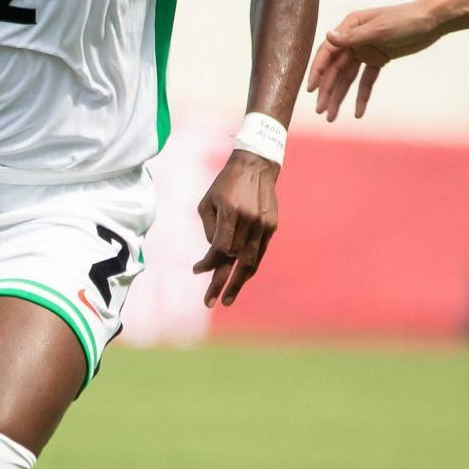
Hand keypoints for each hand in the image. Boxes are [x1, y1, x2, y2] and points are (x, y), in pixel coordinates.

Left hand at [193, 152, 278, 308]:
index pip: (219, 247)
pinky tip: (240, 279)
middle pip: (235, 259)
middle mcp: (249, 219)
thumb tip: (214, 254)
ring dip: (238, 282)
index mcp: (230, 211)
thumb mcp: (208, 202)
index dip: (208, 263)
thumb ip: (210, 229)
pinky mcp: (271, 226)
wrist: (256, 166)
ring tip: (227, 299)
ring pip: (250, 260)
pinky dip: (249, 267)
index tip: (197, 270)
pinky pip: (259, 253)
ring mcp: (263, 224)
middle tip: (211, 302)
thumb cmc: (225, 184)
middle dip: (222, 283)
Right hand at [308, 0, 446, 120]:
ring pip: (348, 78)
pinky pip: (366, 81)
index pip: (328, 52)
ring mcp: (365, 50)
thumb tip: (328, 36)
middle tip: (321, 111)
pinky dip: (362, 96)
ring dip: (339, 96)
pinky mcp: (378, 60)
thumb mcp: (379, 29)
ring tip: (332, 117)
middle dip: (328, 90)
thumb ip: (353, 37)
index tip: (311, 90)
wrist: (431, 21)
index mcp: (350, 27)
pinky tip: (358, 113)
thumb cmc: (405, 19)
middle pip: (336, 68)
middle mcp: (354, 39)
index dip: (318, 71)